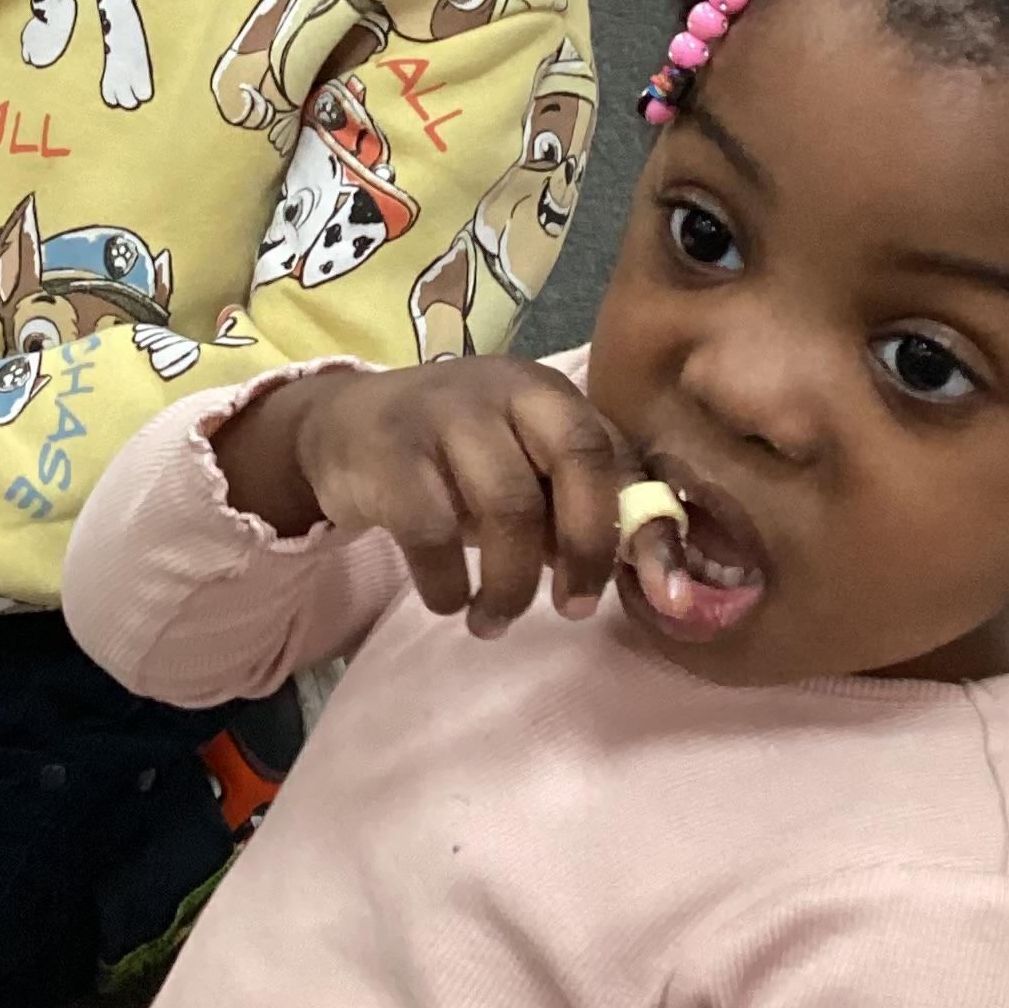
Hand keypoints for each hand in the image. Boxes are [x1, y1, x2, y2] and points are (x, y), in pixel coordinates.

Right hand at [217, 359, 634, 637]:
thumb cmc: (454, 460)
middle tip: (574, 609)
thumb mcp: (520, 467)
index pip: (613, 450)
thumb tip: (658, 579)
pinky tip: (448, 601)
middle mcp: (503, 387)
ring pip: (507, 506)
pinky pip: (432, 531)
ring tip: (496, 619)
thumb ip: (581, 506)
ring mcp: (443, 414)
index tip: (665, 593)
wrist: (343, 428)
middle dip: (586, 547)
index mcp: (547, 392)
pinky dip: (447, 584)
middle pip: (575, 459)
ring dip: (511, 585)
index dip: (644, 525)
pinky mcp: (388, 453)